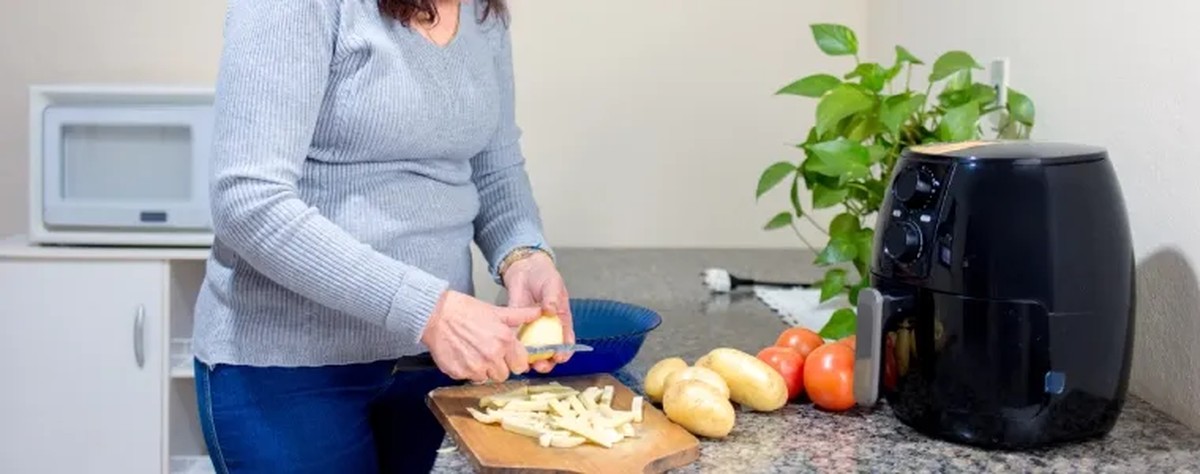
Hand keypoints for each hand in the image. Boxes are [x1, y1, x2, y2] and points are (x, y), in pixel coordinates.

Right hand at [420, 290, 541, 383]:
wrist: (436, 314)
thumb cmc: (465, 310)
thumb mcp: (496, 311)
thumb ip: (520, 316)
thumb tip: (539, 312)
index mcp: (505, 340)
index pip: (520, 365)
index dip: (514, 361)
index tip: (508, 356)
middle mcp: (492, 356)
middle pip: (504, 374)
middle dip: (498, 366)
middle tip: (487, 352)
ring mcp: (475, 366)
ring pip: (486, 378)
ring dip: (482, 370)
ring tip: (473, 352)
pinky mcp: (460, 373)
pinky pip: (469, 379)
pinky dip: (467, 370)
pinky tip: (462, 355)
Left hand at [502, 252, 574, 372]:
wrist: (525, 269)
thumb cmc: (544, 276)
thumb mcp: (551, 284)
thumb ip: (552, 297)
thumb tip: (551, 310)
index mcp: (561, 321)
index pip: (566, 341)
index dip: (565, 352)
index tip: (560, 357)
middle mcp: (548, 329)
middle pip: (550, 352)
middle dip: (547, 362)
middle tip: (541, 365)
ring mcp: (533, 330)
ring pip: (534, 352)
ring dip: (531, 361)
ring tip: (526, 364)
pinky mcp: (518, 327)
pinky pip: (518, 342)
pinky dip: (515, 350)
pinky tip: (511, 355)